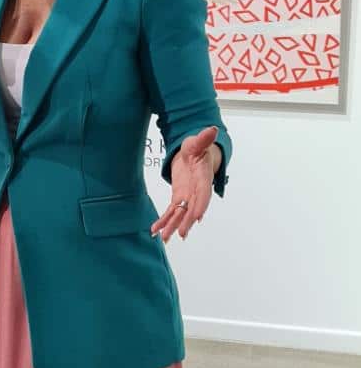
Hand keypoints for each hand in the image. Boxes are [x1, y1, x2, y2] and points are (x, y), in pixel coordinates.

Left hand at [151, 126, 219, 242]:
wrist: (194, 154)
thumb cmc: (198, 148)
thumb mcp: (198, 141)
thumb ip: (204, 138)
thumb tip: (212, 129)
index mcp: (203, 178)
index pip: (203, 193)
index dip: (201, 205)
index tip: (197, 216)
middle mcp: (196, 191)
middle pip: (192, 208)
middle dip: (186, 221)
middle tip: (181, 233)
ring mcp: (187, 196)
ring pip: (180, 214)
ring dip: (173, 226)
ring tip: (165, 238)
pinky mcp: (178, 198)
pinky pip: (171, 212)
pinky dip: (164, 221)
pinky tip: (155, 231)